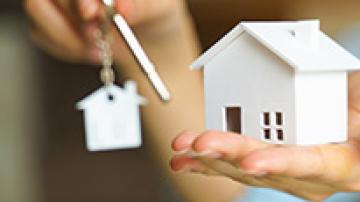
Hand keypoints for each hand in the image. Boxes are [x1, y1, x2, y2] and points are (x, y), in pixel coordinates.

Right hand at [24, 0, 178, 63]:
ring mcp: (59, 2)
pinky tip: (92, 52)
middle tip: (95, 35)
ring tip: (98, 49)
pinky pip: (42, 35)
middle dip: (72, 17)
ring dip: (67, 37)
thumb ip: (141, 6)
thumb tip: (120, 6)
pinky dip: (68, 49)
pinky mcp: (50, 21)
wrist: (149, 37)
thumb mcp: (158, 9)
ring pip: (37, 11)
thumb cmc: (154, 14)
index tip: (90, 12)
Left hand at [170, 72, 359, 200]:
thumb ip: (353, 97)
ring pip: (240, 167)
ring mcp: (278, 171)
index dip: (279, 162)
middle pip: (264, 166)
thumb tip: (345, 90)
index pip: (307, 163)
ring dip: (208, 157)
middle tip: (201, 143)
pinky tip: (184, 158)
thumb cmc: (357, 115)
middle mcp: (304, 174)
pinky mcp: (259, 164)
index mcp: (336, 162)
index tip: (252, 163)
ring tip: (183, 147)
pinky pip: (230, 165)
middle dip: (229, 154)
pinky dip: (204, 162)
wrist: (348, 131)